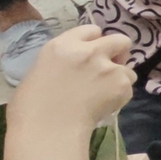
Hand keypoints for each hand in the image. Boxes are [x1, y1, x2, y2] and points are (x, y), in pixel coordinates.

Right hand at [11, 26, 135, 130]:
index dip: (94, 42)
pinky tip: (104, 106)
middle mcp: (88, 51)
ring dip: (120, 78)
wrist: (48, 129)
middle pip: (120, 40)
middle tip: (110, 68)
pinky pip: (128, 88)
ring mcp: (107, 67)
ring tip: (104, 94)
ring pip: (128, 68)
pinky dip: (120, 96)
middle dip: (118, 53)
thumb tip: (75, 69)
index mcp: (62, 45)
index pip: (91, 30)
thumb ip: (63, 62)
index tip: (92, 54)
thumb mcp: (41, 71)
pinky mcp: (120, 84)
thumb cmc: (32, 107)